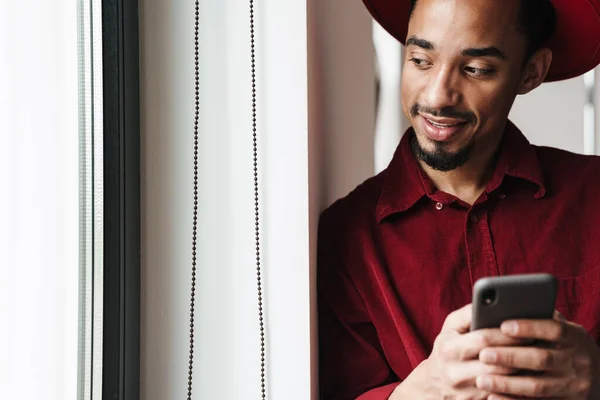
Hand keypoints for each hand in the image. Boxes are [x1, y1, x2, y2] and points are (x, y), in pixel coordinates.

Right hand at [392, 304, 526, 398]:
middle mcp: (455, 373)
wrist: (435, 383)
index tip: (526, 328)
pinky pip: (504, 397)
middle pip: (498, 363)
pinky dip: (519, 386)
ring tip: (539, 357)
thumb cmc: (448, 348)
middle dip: (521, 352)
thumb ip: (468, 314)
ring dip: (524, 370)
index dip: (506, 334)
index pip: (483, 339)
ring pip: (505, 382)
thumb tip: (491, 301)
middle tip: (541, 343)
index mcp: (448, 349)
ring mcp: (466, 393)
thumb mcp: (450, 328)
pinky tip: (530, 375)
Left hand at [475, 312, 599, 398]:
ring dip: (507, 383)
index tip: (504, 326)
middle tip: (483, 354)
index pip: (555, 329)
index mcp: (578, 339)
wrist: (598, 381)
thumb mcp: (566, 334)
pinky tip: (493, 397)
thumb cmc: (568, 349)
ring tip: (482, 379)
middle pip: (542, 358)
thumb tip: (511, 306)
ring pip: (537, 386)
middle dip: (510, 356)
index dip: (529, 327)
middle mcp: (579, 363)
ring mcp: (575, 387)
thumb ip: (544, 322)